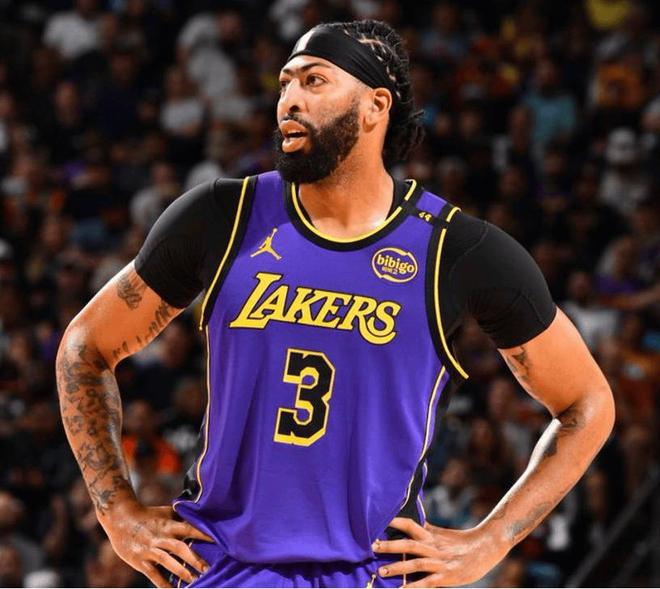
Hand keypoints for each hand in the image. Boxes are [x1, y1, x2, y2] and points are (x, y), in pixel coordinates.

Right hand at [99, 502, 212, 587]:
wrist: (120, 518)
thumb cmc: (148, 515)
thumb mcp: (166, 511)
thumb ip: (182, 515)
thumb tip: (201, 512)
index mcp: (169, 524)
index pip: (189, 529)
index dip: (203, 534)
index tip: (219, 540)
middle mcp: (161, 537)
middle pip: (180, 548)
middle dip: (195, 559)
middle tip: (209, 569)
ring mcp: (150, 549)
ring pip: (168, 562)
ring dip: (182, 572)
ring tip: (196, 582)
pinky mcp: (140, 561)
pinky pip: (153, 574)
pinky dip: (163, 584)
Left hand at [372, 517, 506, 586]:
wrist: (486, 548)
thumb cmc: (461, 541)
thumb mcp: (442, 533)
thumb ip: (426, 529)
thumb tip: (413, 518)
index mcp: (431, 536)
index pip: (411, 525)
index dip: (396, 522)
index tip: (379, 521)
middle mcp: (434, 547)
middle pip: (409, 545)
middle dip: (390, 546)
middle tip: (372, 546)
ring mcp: (440, 562)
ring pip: (415, 564)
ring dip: (397, 568)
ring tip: (381, 571)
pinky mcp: (446, 577)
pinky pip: (427, 583)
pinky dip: (413, 587)